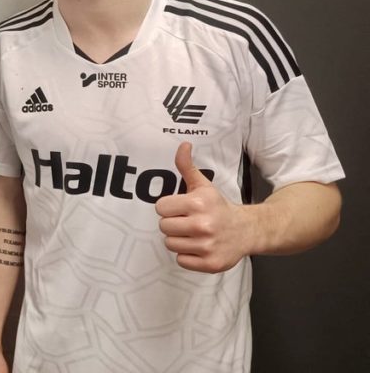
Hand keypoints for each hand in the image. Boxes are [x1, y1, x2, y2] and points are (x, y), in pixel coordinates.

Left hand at [155, 142, 250, 272]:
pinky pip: (181, 261)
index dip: (168, 208)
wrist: (247, 231)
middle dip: (173, 224)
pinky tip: (199, 247)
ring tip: (193, 234)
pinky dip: (187, 256)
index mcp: (198, 203)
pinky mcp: (210, 264)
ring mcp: (207, 246)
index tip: (180, 208)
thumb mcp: (203, 185)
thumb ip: (187, 166)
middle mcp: (203, 225)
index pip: (160, 208)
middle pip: (164, 227)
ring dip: (179, 240)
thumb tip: (183, 145)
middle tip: (187, 222)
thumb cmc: (218, 207)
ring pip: (170, 244)